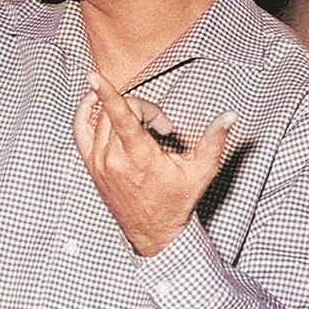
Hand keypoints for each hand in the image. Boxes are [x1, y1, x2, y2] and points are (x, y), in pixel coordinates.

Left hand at [72, 70, 233, 256]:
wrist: (152, 233)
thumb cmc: (176, 201)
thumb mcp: (200, 172)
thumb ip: (214, 141)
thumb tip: (229, 117)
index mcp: (140, 158)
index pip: (120, 118)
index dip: (108, 94)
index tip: (95, 76)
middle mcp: (114, 160)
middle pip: (118, 112)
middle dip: (143, 110)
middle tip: (160, 127)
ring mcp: (99, 163)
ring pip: (101, 118)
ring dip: (123, 113)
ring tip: (142, 127)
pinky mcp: (92, 165)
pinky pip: (80, 131)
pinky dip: (84, 113)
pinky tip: (93, 103)